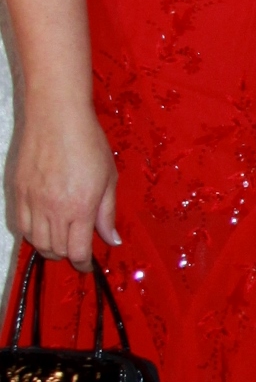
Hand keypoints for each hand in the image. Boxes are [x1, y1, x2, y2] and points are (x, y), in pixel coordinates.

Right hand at [8, 101, 117, 269]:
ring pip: (36, 241)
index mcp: (80, 207)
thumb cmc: (88, 142)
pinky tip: (41, 229)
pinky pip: (21, 224)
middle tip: (76, 253)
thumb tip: (112, 239)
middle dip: (67, 257)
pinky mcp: (18, 191)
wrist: (56, 117)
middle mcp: (54, 209)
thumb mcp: (109, 178)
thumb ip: (107, 213)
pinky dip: (31, 234)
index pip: (78, 251)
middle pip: (56, 250)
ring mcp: (32, 200)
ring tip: (59, 244)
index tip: (88, 265)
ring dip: (48, 248)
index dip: (84, 264)